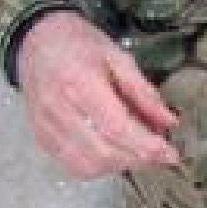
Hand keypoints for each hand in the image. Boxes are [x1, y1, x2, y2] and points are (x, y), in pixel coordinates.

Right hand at [15, 10, 179, 179]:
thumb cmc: (77, 43)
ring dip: (119, 165)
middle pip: (104, 152)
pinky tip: (110, 152)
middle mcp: (58, 108)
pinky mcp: (41, 137)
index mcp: (79, 82)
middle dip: (138, 159)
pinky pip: (73, 166)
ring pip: (89, 165)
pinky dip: (98, 167)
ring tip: (135, 151)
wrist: (34, 41)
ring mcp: (46, 126)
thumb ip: (142, 90)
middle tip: (158, 152)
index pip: (116, 127)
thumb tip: (169, 122)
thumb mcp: (116, 55)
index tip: (171, 154)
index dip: (147, 146)